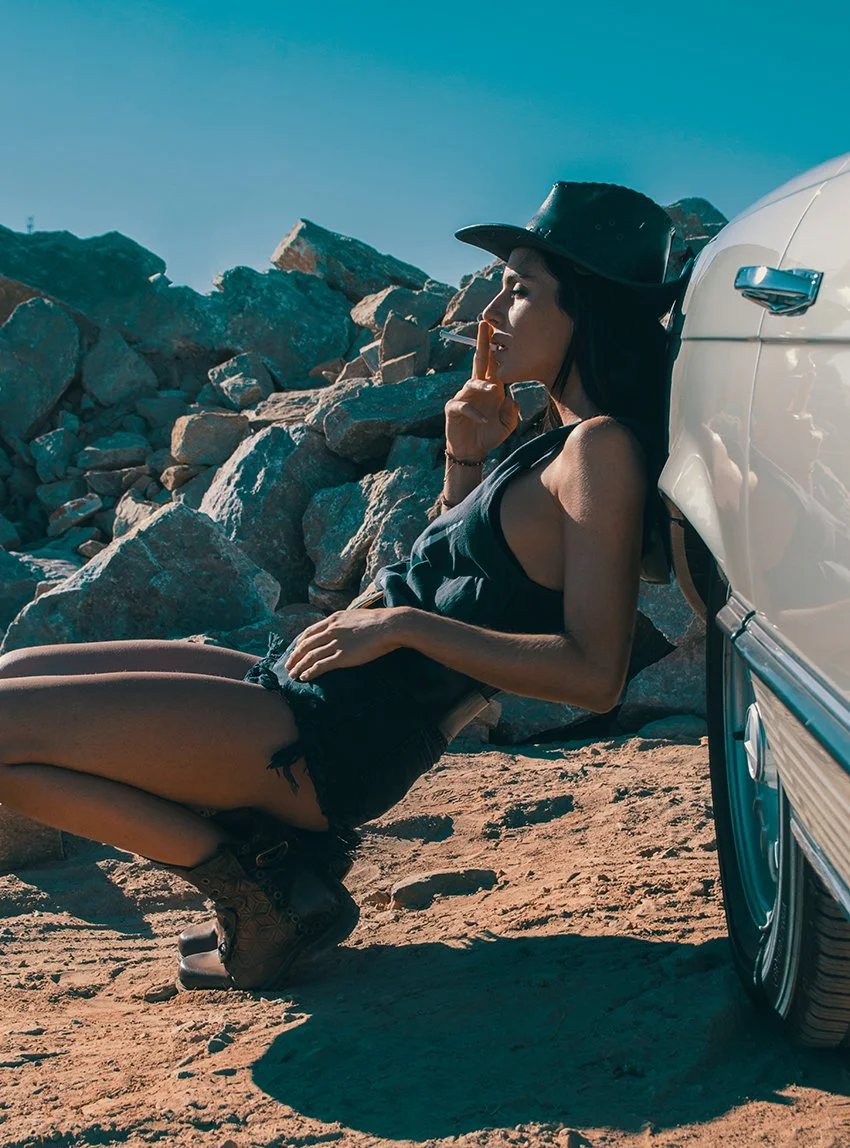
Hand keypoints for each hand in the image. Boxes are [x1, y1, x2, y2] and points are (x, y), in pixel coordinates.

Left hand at [283, 608, 402, 680]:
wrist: (388, 626)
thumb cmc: (379, 621)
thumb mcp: (357, 615)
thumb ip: (346, 621)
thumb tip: (346, 625)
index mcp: (334, 619)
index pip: (310, 631)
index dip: (300, 642)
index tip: (295, 649)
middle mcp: (331, 630)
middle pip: (306, 644)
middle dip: (295, 655)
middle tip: (288, 664)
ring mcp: (335, 643)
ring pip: (310, 656)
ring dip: (299, 666)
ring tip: (292, 674)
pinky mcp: (341, 656)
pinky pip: (320, 665)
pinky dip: (310, 672)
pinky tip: (304, 677)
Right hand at [444, 320, 519, 461]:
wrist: (471, 451)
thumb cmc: (488, 435)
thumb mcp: (507, 425)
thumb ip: (512, 412)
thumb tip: (511, 399)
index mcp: (491, 388)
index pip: (494, 365)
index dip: (496, 349)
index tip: (499, 330)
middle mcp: (477, 389)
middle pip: (479, 361)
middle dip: (483, 343)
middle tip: (485, 325)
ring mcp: (464, 397)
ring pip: (472, 384)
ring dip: (482, 385)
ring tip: (492, 390)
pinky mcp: (453, 409)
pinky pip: (463, 406)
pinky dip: (474, 412)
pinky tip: (482, 420)